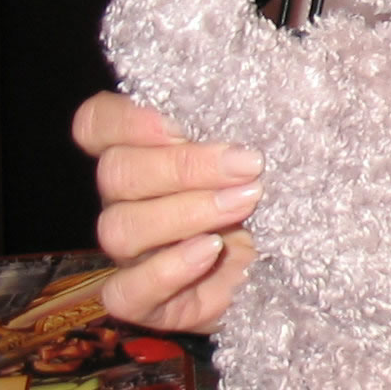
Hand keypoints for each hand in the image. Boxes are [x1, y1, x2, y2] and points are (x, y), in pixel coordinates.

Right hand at [71, 91, 261, 333]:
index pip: (98, 124)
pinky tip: (210, 251)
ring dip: (188, 212)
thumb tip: (283, 87)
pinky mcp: (148, 302)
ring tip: (247, 202)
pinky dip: (167, 270)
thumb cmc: (276, 194)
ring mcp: (133, 254)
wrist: (292, 266)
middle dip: (184, 166)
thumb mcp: (269, 151)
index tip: (177, 125)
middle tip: (249, 164)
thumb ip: (255, 120)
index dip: (122, 120)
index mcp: (145, 153)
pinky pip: (125, 293)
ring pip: (121, 228)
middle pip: (116, 173)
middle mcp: (128, 200)